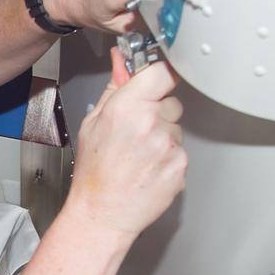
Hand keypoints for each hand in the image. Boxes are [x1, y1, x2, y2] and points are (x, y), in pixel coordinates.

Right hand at [66, 47, 185, 237]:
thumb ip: (114, 89)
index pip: (161, 73)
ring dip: (164, 138)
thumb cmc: (94, 172)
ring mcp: (168, 146)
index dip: (159, 79)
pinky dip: (169, 159)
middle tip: (137, 133)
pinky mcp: (180, 166)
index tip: (155, 85)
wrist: (102, 212)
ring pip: (176, 129)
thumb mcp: (93, 123)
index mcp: (126, 107)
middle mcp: (149, 123)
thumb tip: (122, 62)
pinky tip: (149, 169)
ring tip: (140, 156)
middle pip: (172, 102)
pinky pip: (180, 151)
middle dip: (158, 113)